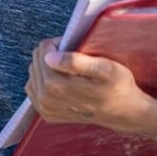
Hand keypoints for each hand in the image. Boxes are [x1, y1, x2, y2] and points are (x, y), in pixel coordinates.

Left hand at [24, 37, 156, 134]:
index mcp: (57, 86)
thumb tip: (49, 57)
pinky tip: (60, 79)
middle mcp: (46, 99)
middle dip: (51, 53)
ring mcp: (45, 108)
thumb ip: (76, 61)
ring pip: (33, 73)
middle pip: (36, 61)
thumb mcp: (105, 68)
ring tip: (68, 69)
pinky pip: (33, 87)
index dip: (57, 43)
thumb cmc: (117, 86)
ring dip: (47, 66)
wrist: (124, 112)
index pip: (42, 51)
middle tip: (72, 56)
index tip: (72, 46)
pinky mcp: (46, 113)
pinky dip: (43, 79)